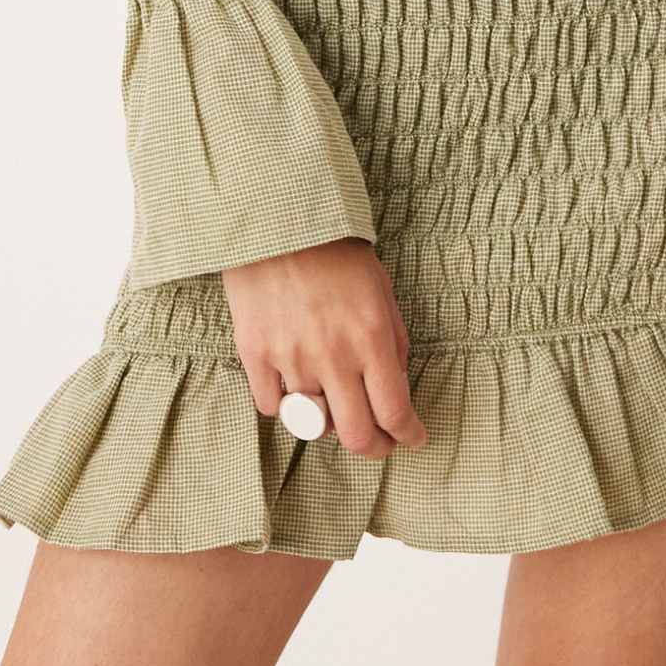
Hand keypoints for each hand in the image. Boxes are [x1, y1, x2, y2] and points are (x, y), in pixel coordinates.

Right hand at [221, 236, 427, 458]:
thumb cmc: (334, 251)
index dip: (408, 435)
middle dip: (375, 446)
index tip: (411, 438)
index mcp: (370, 338)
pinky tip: (294, 387)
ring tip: (333, 401)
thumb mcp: (381, 290)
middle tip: (379, 439)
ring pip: (313, 424)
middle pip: (357, 436)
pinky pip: (272, 407)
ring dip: (328, 419)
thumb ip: (394, 342)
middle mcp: (332, 355)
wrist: (276, 219)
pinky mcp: (254, 352)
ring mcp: (290, 357)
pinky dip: (286, 405)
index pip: (395, 413)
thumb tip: (396, 388)